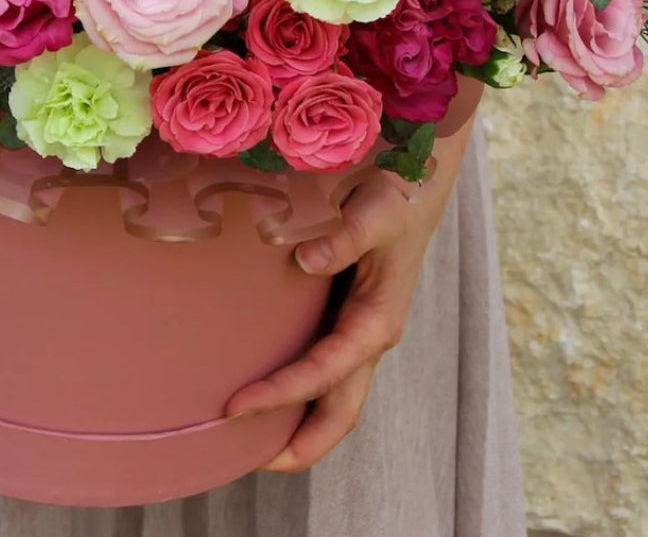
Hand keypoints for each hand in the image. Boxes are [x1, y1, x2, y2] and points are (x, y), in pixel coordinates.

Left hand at [225, 123, 472, 471]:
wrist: (412, 187)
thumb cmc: (393, 197)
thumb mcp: (374, 211)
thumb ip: (343, 236)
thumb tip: (304, 259)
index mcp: (376, 321)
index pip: (324, 373)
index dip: (281, 394)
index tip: (235, 406)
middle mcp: (369, 338)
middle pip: (339, 413)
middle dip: (299, 445)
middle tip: (245, 460)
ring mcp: (359, 334)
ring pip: (334, 400)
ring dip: (299, 427)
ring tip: (248, 445)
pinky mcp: (348, 321)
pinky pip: (325, 372)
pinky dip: (301, 395)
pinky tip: (266, 392)